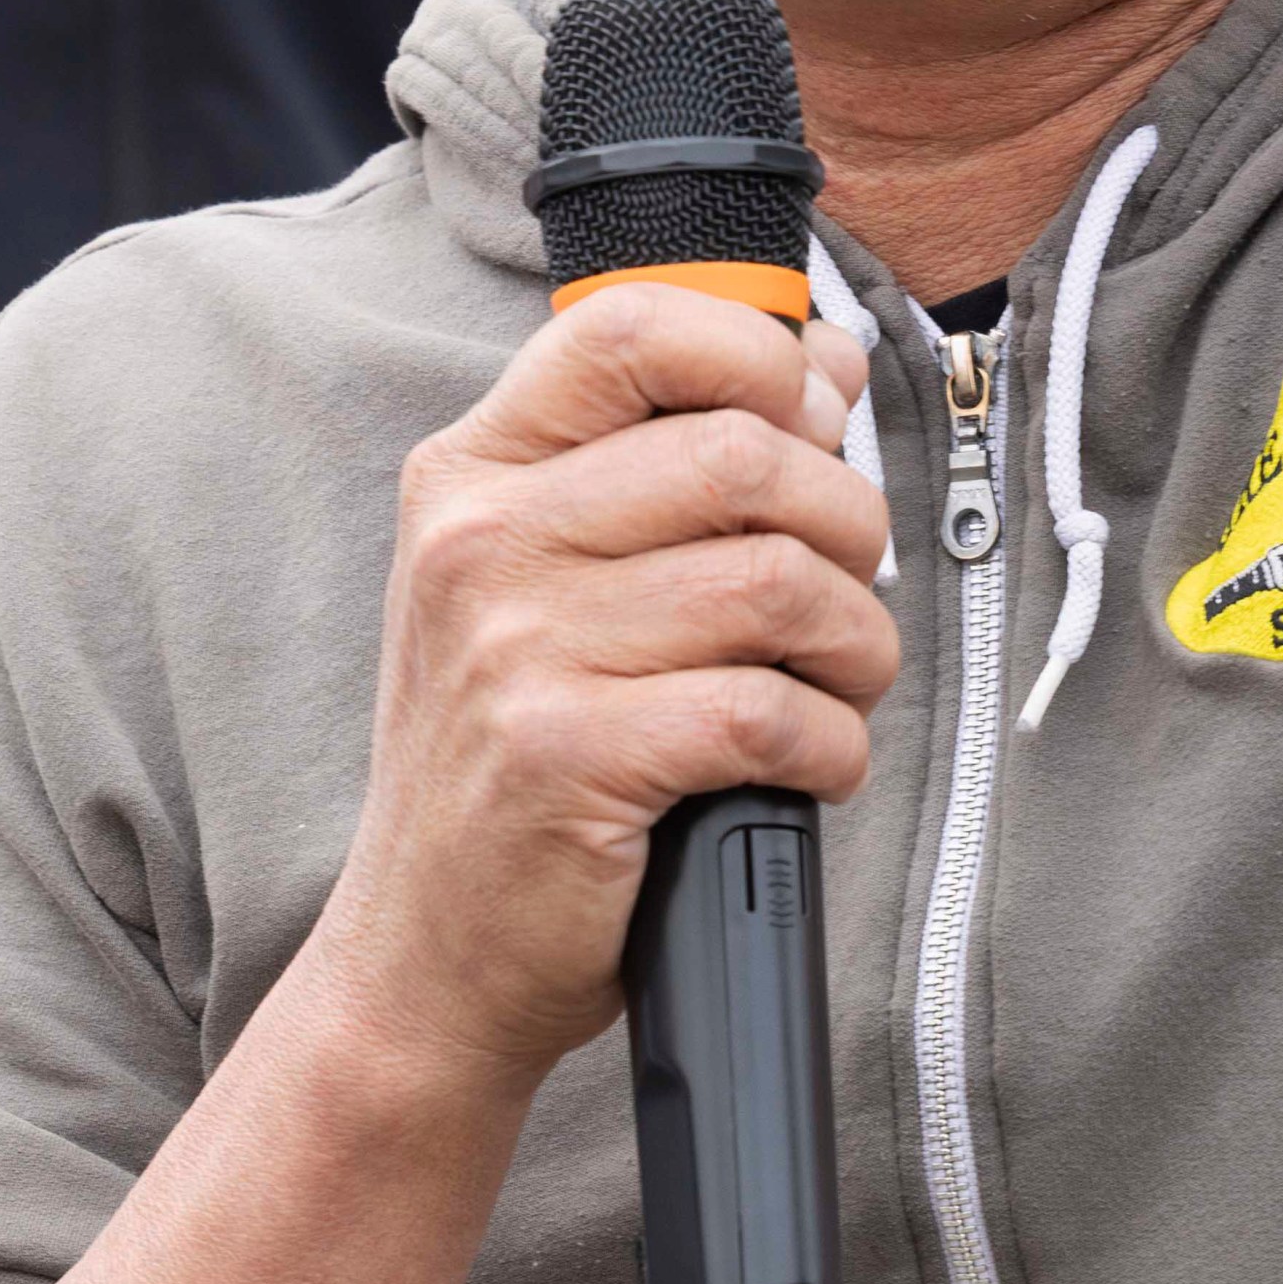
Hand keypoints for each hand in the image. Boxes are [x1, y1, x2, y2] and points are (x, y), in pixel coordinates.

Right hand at [316, 284, 895, 1103]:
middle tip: (842, 596)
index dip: (758, 356)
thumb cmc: (515, 759)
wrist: (424, 957)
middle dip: (848, 525)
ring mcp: (514, 650)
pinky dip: (832, 745)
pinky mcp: (566, 759)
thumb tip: (819, 360)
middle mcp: (480, 542)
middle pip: (745, 454)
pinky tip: (810, 767)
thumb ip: (678, 459)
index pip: (631, 325)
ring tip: (836, 687)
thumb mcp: (556, 583)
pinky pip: (770, 711)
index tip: (805, 428)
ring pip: (780, 582)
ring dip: (858, 646)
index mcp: (475, 473)